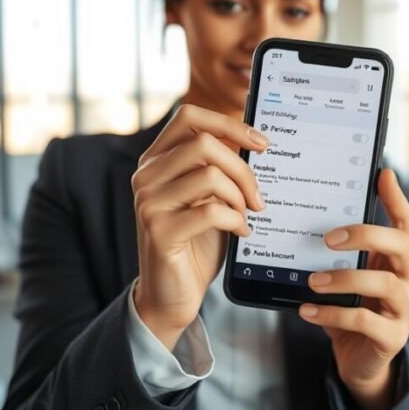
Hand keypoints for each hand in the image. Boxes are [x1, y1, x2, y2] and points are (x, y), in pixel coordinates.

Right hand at [131, 104, 267, 349]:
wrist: (171, 293)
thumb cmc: (195, 241)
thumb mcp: (209, 196)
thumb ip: (220, 168)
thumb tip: (257, 141)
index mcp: (157, 159)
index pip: (189, 116)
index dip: (229, 124)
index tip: (262, 143)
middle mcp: (146, 175)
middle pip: (205, 144)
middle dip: (243, 169)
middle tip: (259, 196)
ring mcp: (149, 202)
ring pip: (210, 175)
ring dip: (240, 197)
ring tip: (246, 215)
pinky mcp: (159, 231)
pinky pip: (211, 211)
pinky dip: (235, 220)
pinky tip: (241, 232)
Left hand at [298, 169, 408, 409]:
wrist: (358, 361)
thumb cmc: (352, 311)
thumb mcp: (347, 279)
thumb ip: (340, 255)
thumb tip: (310, 222)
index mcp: (401, 261)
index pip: (405, 223)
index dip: (396, 198)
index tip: (383, 174)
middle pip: (402, 245)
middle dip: (366, 234)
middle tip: (328, 238)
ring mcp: (407, 310)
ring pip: (385, 284)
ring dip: (345, 279)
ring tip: (313, 280)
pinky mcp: (394, 338)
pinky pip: (365, 321)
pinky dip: (333, 314)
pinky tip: (308, 310)